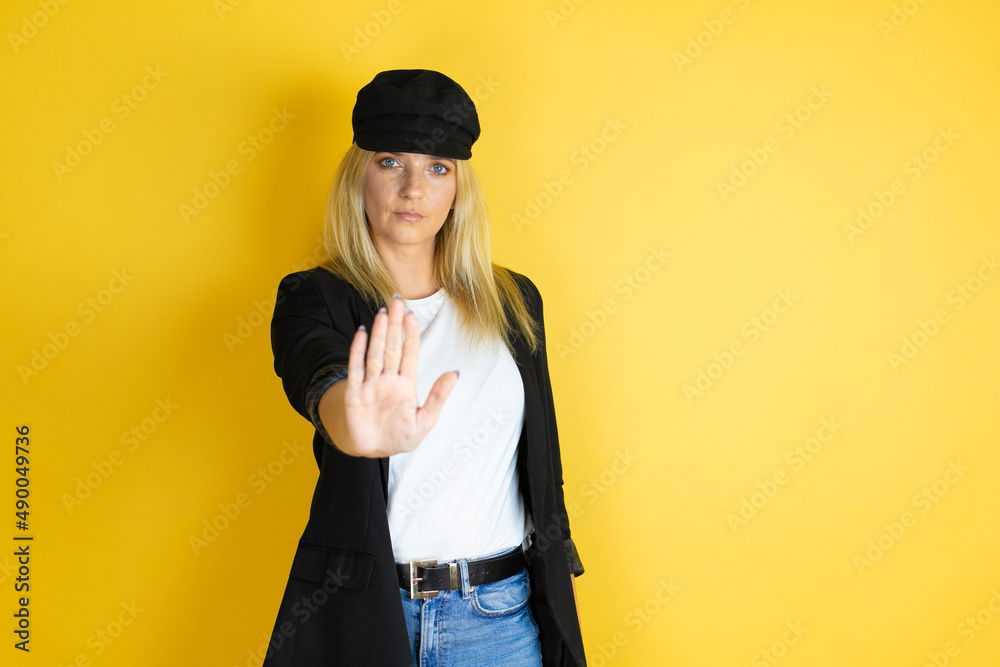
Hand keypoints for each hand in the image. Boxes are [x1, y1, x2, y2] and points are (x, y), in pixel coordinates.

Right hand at [343, 293, 458, 456]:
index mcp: (406, 385)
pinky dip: (358, 351)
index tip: (413, 315)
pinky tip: (361, 333)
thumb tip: (455, 374)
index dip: (411, 334)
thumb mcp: (425, 420)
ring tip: (383, 313)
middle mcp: (388, 380)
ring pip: (375, 354)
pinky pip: (356, 368)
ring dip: (379, 334)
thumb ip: (438, 397)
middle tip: (397, 301)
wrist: (373, 451)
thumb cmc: (400, 437)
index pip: (410, 353)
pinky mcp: (354, 393)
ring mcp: (370, 384)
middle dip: (395, 325)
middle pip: (392, 347)